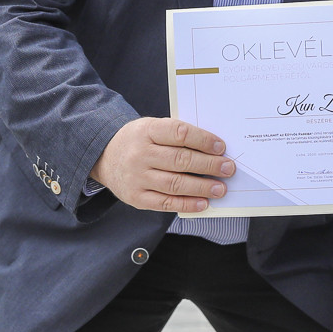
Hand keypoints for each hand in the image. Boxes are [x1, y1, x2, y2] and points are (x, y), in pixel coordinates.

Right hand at [90, 117, 234, 212]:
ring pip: (175, 183)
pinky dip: (187, 204)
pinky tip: (203, 203)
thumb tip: (212, 147)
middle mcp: (140, 154)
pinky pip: (165, 203)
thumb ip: (176, 135)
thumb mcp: (151, 127)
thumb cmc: (137, 141)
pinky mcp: (136, 198)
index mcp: (146, 131)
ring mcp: (137, 177)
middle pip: (180, 160)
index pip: (179, 133)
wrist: (104, 157)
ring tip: (221, 188)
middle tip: (228, 168)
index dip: (203, 140)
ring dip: (202, 187)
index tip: (221, 147)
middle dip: (209, 165)